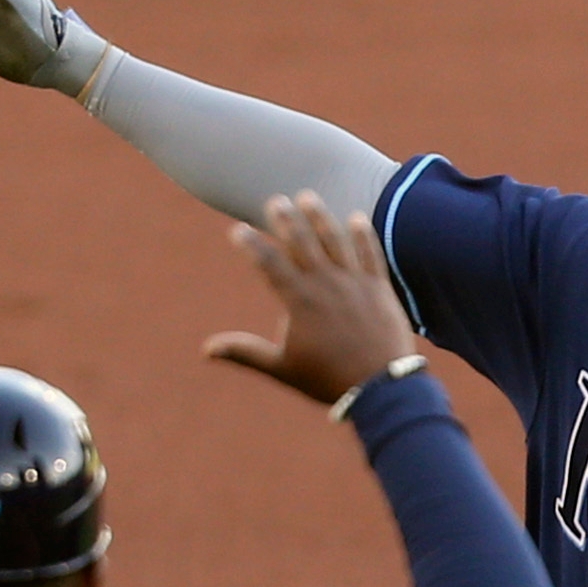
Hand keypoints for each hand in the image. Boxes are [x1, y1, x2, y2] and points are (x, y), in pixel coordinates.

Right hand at [203, 193, 420, 404]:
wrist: (380, 388)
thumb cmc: (328, 380)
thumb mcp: (283, 367)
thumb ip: (246, 353)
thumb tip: (207, 350)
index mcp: (299, 301)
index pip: (269, 264)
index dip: (251, 245)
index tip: (238, 230)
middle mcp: (325, 284)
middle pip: (301, 242)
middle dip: (285, 220)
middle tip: (274, 202)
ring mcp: (355, 283)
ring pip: (335, 241)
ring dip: (320, 217)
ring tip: (307, 198)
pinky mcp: (380, 288)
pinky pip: (371, 254)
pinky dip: (363, 235)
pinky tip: (356, 217)